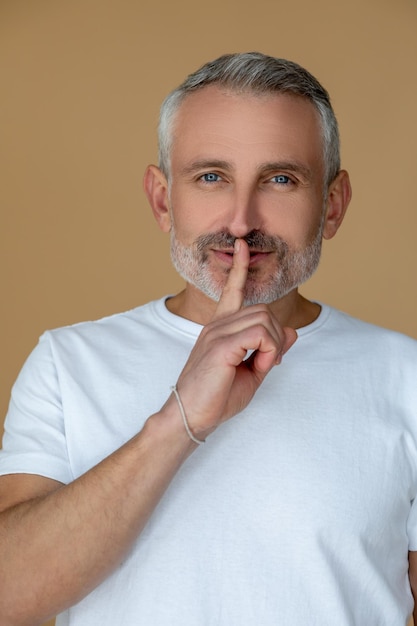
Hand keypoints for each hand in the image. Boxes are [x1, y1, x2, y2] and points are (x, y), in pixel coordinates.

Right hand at [174, 239, 296, 438]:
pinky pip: (261, 335)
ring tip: (263, 365)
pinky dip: (270, 351)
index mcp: (220, 327)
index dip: (239, 267)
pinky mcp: (220, 345)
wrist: (191, 417)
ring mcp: (217, 332)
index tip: (242, 246)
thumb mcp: (252, 372)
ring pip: (265, 320)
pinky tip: (261, 366)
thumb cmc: (216, 398)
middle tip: (268, 362)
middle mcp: (217, 325)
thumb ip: (270, 350)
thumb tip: (293, 332)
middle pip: (263, 310)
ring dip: (274, 345)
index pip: (232, 290)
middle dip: (277, 336)